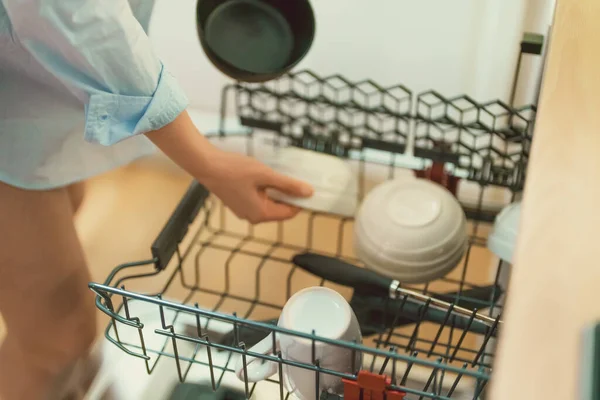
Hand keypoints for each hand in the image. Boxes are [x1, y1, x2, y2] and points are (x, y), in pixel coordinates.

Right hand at [145, 111, 312, 223]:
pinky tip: (262, 176)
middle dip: (287, 194)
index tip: (307, 186)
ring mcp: (244, 211)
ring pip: (269, 203)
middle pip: (280, 209)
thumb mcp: (266, 175)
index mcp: (261, 214)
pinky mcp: (238, 203)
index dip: (300, 200)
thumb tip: (309, 193)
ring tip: (274, 174)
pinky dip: (264, 190)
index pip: (290, 212)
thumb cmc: (234, 170)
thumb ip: (288, 185)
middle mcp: (253, 217)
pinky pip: (258, 199)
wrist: (206, 165)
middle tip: (290, 176)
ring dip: (276, 190)